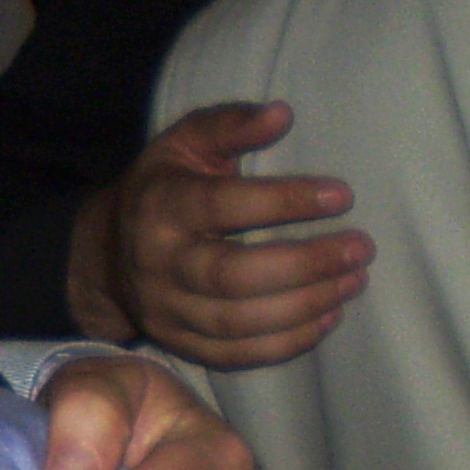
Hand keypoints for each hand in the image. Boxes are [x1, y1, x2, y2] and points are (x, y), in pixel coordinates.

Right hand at [67, 102, 369, 367]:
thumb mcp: (186, 143)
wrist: (109, 252)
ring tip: (354, 281)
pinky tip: (327, 317)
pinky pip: (237, 354)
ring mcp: (166, 310)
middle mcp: (157, 263)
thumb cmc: (164, 187)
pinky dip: (288, 341)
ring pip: (240, 322)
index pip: (223, 206)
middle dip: (306, 265)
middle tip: (360, 248)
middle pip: (233, 276)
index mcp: (159, 206)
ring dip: (307, 305)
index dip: (285, 202)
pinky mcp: (179, 343)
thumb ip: (230, 124)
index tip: (342, 195)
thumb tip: (282, 114)